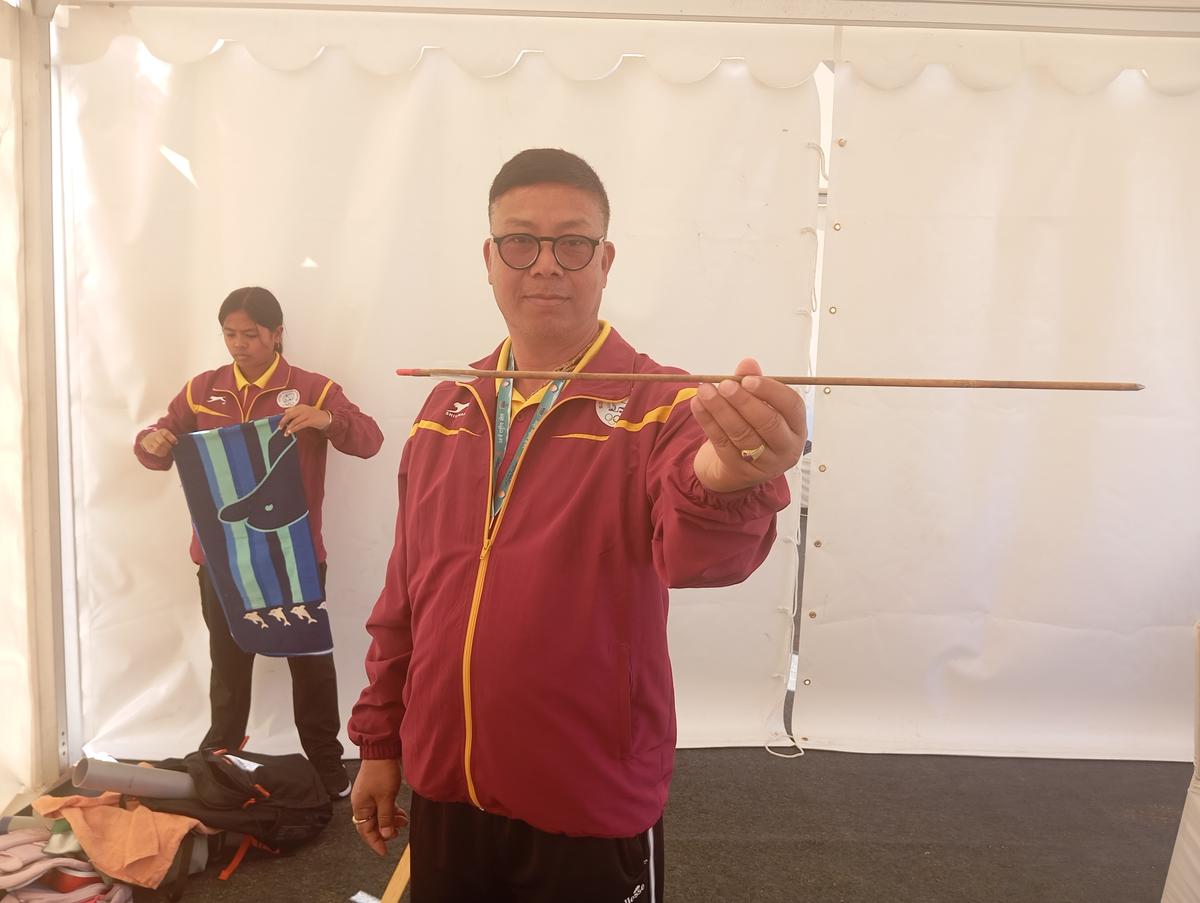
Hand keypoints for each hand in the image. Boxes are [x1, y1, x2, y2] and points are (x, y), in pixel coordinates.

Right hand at [140, 428, 177, 457]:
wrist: (149, 438)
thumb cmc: (162, 438)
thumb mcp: (167, 435)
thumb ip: (172, 438)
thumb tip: (177, 443)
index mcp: (161, 431)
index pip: (166, 434)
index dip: (172, 439)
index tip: (175, 442)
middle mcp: (155, 435)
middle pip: (162, 442)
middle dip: (168, 446)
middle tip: (170, 448)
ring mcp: (150, 440)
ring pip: (158, 447)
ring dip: (164, 450)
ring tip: (167, 451)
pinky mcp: (148, 447)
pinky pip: (155, 451)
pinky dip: (160, 453)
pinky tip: (163, 453)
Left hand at [279, 404, 331, 436]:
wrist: (327, 418)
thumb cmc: (315, 416)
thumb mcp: (304, 412)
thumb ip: (295, 411)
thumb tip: (285, 412)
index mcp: (301, 406)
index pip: (289, 411)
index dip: (283, 417)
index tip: (280, 423)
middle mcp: (303, 409)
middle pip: (289, 415)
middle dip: (283, 422)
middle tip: (279, 427)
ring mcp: (307, 414)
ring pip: (294, 421)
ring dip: (288, 428)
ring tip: (285, 433)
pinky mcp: (311, 420)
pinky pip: (300, 425)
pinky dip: (294, 429)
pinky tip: (290, 432)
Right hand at [350, 758, 407, 856]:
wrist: (381, 751)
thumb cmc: (381, 773)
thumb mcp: (386, 798)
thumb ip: (385, 818)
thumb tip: (386, 835)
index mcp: (360, 807)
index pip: (366, 831)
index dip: (375, 842)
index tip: (384, 852)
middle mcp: (362, 803)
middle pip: (372, 824)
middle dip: (385, 830)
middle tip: (397, 833)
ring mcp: (368, 797)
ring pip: (378, 815)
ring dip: (390, 820)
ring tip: (403, 822)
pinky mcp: (375, 791)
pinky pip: (382, 806)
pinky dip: (391, 811)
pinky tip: (400, 813)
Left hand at [689, 358, 807, 492]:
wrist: (741, 465)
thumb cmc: (756, 427)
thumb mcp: (760, 404)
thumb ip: (754, 382)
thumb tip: (748, 363)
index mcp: (797, 426)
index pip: (791, 406)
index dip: (770, 391)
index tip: (748, 380)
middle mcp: (786, 447)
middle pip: (768, 423)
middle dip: (743, 401)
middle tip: (724, 385)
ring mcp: (765, 462)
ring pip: (742, 434)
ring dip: (721, 410)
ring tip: (705, 391)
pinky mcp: (741, 469)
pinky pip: (722, 443)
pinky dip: (708, 422)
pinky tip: (698, 405)